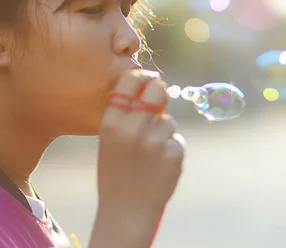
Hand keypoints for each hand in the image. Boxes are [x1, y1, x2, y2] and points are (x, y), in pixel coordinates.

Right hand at [91, 69, 184, 245]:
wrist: (125, 210)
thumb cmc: (116, 170)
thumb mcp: (109, 139)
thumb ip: (125, 113)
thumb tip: (151, 83)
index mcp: (111, 122)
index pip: (130, 80)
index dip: (143, 75)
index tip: (149, 77)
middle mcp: (132, 129)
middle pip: (158, 90)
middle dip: (160, 94)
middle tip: (157, 105)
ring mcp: (154, 142)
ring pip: (169, 120)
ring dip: (163, 132)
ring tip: (149, 154)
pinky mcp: (173, 154)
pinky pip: (176, 140)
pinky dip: (171, 150)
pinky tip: (158, 166)